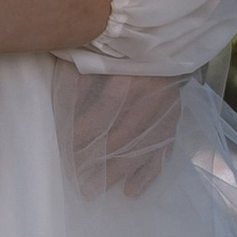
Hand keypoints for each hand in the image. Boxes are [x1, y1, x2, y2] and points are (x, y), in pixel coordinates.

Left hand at [50, 62, 184, 199]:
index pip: (104, 110)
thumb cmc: (119, 53)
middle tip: (73, 180)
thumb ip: (80, 85)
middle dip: (96, 161)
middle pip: (123, 136)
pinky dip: (148, 173)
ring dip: (116, 173)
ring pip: (142, 149)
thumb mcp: (97, 60)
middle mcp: (152, 97)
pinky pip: (163, 152)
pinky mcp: (175, 120)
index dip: (82, 132)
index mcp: (131, 77)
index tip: (61, 148)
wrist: (161, 45)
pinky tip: (132, 191)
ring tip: (93, 191)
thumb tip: (62, 118)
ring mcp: (167, 112)